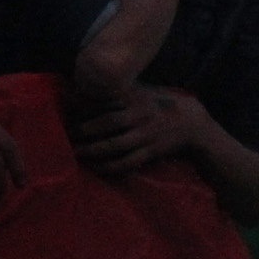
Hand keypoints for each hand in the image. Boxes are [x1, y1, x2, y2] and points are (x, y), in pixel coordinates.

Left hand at [70, 85, 212, 176]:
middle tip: (67, 135)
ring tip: (76, 153)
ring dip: (94, 150)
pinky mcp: (151, 151)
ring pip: (116, 145)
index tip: (67, 113)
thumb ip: (117, 92)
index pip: (105, 102)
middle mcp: (139, 115)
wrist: (191, 122)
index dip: (85, 108)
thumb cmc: (158, 104)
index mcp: (134, 98)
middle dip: (85, 130)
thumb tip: (86, 91)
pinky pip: (129, 162)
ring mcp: (146, 134)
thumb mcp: (140, 92)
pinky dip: (112, 166)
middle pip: (107, 123)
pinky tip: (97, 167)